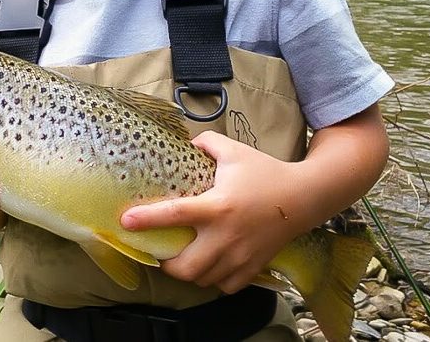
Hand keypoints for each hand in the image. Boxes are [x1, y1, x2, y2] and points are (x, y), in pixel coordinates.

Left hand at [120, 131, 307, 293]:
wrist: (304, 197)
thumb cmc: (265, 172)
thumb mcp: (233, 150)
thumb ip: (205, 143)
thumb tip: (185, 144)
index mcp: (217, 206)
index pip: (174, 215)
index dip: (147, 219)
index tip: (126, 221)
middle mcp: (226, 236)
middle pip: (185, 268)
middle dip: (167, 264)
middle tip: (164, 251)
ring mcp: (240, 256)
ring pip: (203, 280)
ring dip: (189, 272)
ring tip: (186, 257)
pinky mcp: (253, 267)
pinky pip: (224, 286)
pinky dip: (213, 279)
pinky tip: (211, 265)